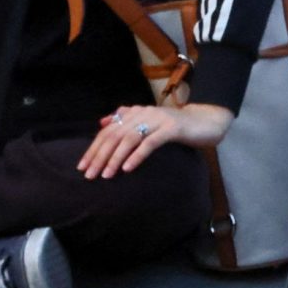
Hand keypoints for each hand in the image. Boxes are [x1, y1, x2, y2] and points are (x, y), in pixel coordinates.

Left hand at [76, 101, 233, 177]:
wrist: (204, 121)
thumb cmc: (173, 126)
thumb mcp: (148, 122)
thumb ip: (126, 119)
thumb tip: (103, 122)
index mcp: (135, 112)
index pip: (108, 131)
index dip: (94, 148)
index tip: (82, 166)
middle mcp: (143, 113)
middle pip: (115, 135)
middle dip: (100, 156)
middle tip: (89, 175)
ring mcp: (157, 120)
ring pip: (129, 139)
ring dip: (115, 158)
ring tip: (106, 175)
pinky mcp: (171, 129)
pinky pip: (150, 143)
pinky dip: (137, 155)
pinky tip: (128, 168)